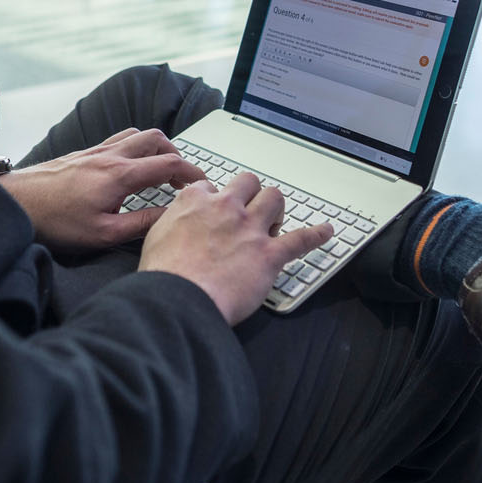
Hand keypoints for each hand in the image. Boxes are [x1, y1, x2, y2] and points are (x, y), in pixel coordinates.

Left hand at [0, 128, 206, 251]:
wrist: (18, 203)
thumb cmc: (56, 221)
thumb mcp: (104, 233)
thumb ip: (142, 223)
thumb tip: (170, 215)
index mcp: (120, 175)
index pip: (168, 163)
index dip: (192, 172)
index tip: (202, 183)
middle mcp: (110, 156)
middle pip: (155, 138)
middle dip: (176, 154)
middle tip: (183, 176)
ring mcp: (95, 151)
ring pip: (136, 134)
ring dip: (155, 146)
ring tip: (161, 168)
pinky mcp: (82, 154)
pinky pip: (117, 139)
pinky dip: (134, 146)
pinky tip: (129, 166)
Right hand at [139, 172, 333, 326]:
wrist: (177, 299)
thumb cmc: (163, 275)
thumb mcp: (154, 237)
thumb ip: (171, 222)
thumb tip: (177, 223)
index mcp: (195, 201)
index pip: (211, 187)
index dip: (215, 199)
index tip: (215, 210)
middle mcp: (225, 208)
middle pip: (248, 183)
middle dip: (250, 194)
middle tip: (248, 212)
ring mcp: (249, 229)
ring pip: (274, 198)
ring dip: (276, 208)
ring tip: (275, 221)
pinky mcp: (268, 254)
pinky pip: (301, 239)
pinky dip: (316, 235)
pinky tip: (327, 232)